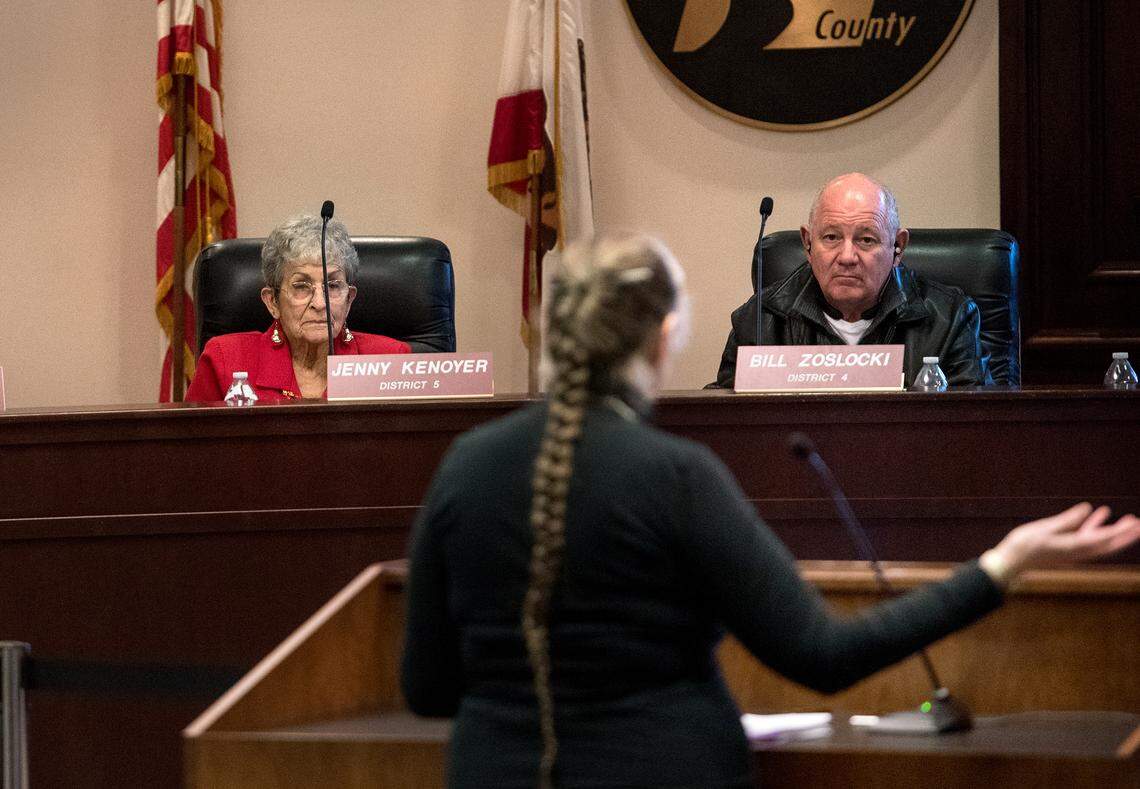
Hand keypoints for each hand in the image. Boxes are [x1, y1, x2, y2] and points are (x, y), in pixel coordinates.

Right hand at [982, 502, 1139, 583]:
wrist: (1010, 563)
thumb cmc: (1023, 546)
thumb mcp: (1044, 530)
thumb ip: (1067, 520)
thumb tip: (1087, 508)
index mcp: (1073, 548)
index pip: (1102, 540)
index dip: (1120, 532)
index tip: (1135, 524)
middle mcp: (1077, 552)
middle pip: (1109, 545)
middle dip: (1126, 536)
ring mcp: (1072, 552)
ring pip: (1101, 543)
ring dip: (1114, 532)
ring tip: (1128, 518)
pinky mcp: (1066, 549)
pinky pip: (1087, 539)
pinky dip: (1095, 528)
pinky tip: (1095, 514)